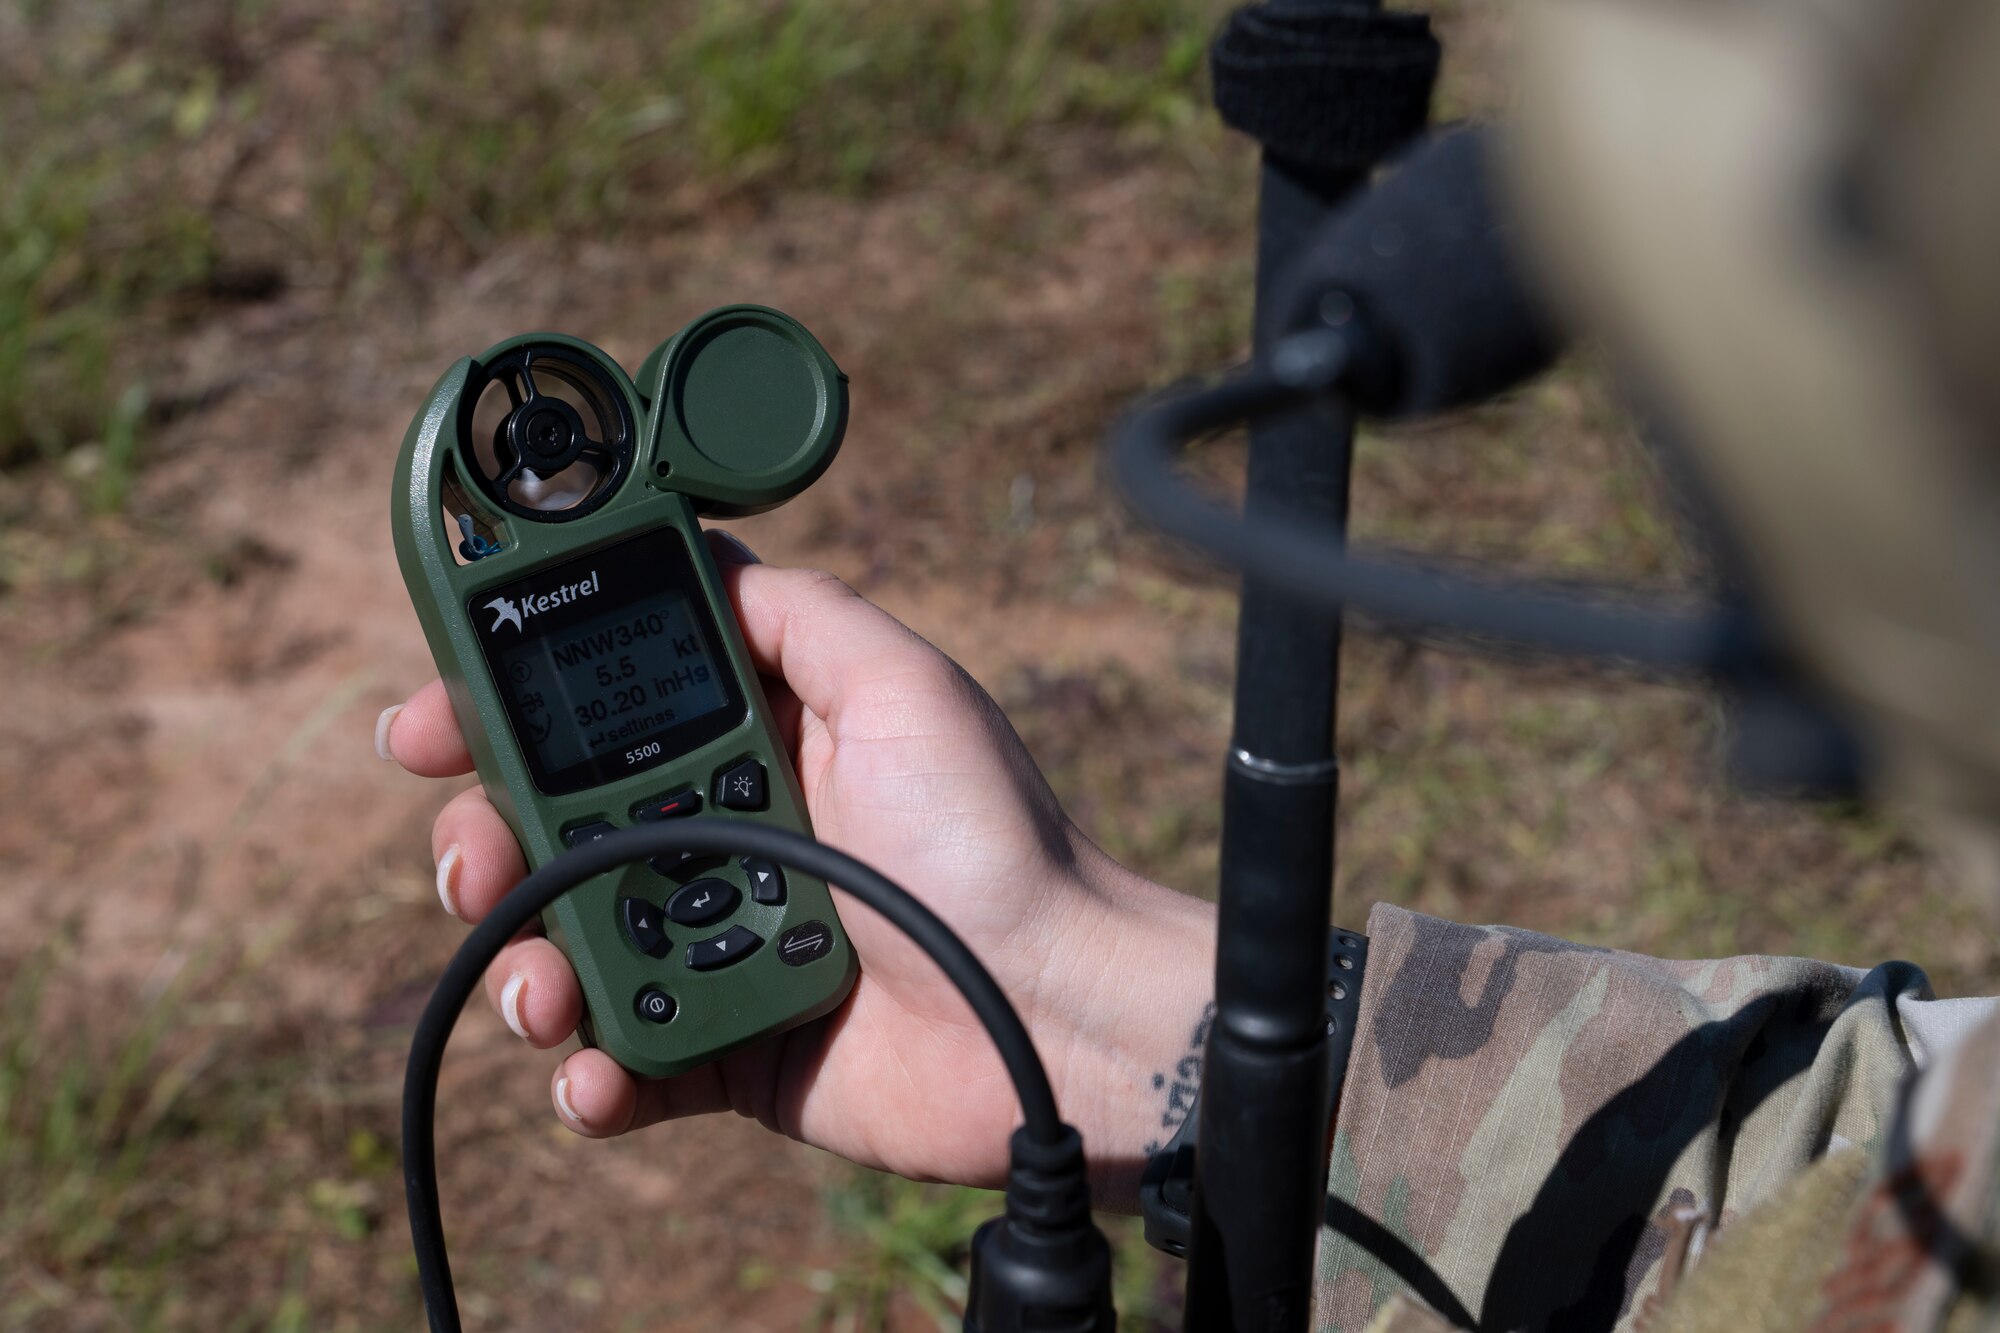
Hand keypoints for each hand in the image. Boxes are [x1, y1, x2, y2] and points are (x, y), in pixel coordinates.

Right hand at [379, 533, 1215, 1206]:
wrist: (1053, 1011)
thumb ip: (797, 613)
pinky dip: (589, 1073)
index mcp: (749, 741)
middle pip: (547, 829)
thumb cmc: (990, 841)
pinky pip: (618, 1064)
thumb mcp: (904, 684)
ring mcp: (714, 947)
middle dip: (480, 842)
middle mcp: (718, 835)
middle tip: (471, 866)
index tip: (429, 722)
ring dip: (522, 966)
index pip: (594, 707)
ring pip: (561, 946)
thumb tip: (697, 556)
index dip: (499, 708)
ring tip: (549, 991)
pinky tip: (600, 1069)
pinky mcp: (723, 1052)